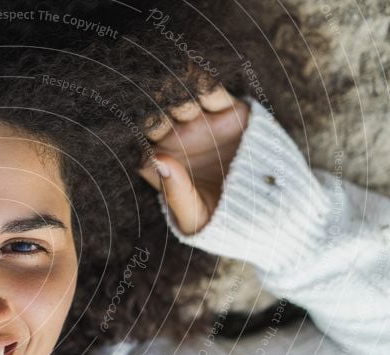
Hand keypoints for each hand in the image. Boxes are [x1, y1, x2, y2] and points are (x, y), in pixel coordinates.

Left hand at [138, 85, 250, 234]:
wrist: (262, 213)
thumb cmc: (217, 220)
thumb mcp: (194, 215)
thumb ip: (175, 192)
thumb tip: (159, 160)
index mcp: (156, 160)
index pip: (140, 138)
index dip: (142, 127)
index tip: (148, 123)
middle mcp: (171, 136)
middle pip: (157, 110)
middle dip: (156, 103)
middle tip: (161, 101)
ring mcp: (196, 121)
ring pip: (181, 96)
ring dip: (179, 90)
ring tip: (184, 95)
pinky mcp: (225, 111)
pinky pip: (213, 93)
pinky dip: (208, 86)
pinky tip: (206, 90)